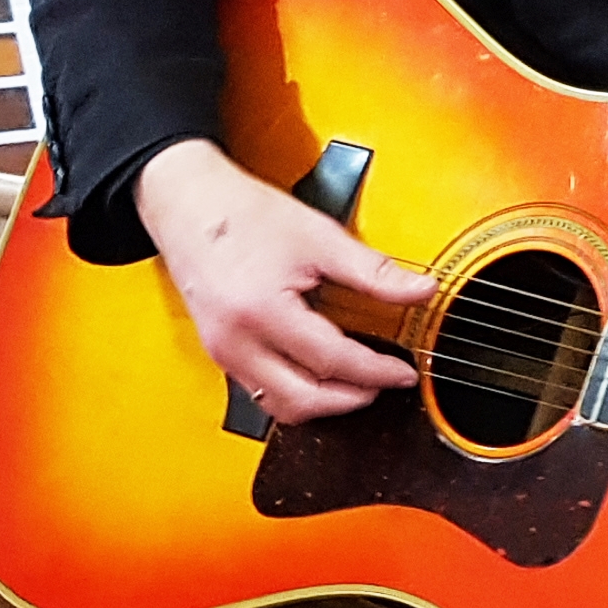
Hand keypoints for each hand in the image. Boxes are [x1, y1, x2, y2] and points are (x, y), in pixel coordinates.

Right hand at [134, 137, 433, 423]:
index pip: (332, 361)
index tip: (404, 372)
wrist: (187, 201)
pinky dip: (296, 390)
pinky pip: (262, 392)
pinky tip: (320, 370)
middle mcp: (235, 342)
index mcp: (261, 312)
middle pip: (304, 400)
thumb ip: (373, 271)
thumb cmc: (242, 214)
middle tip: (384, 383)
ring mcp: (222, 353)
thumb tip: (420, 290)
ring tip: (356, 382)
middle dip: (351, 399)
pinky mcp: (219, 353)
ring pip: (280, 406)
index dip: (376, 371)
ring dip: (322, 402)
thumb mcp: (318, 237)